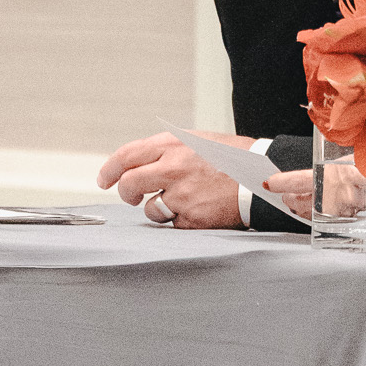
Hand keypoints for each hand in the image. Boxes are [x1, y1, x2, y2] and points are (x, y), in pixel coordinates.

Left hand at [96, 131, 251, 228]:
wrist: (261, 176)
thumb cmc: (231, 158)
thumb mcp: (198, 141)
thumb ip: (167, 150)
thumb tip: (137, 162)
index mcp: (174, 144)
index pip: (127, 155)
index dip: (110, 169)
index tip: (104, 180)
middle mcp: (174, 167)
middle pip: (129, 184)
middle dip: (126, 193)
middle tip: (131, 197)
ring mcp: (182, 194)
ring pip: (149, 209)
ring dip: (158, 209)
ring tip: (181, 201)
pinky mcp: (191, 217)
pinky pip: (171, 224)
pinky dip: (179, 220)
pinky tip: (197, 209)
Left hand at [261, 165, 365, 223]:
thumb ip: (363, 162)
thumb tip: (340, 166)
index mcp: (361, 172)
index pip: (316, 178)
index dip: (291, 181)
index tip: (272, 183)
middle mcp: (358, 195)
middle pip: (317, 199)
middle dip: (297, 197)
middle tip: (283, 195)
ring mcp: (364, 215)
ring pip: (326, 214)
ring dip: (308, 209)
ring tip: (295, 205)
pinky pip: (343, 226)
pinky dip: (328, 220)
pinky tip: (319, 217)